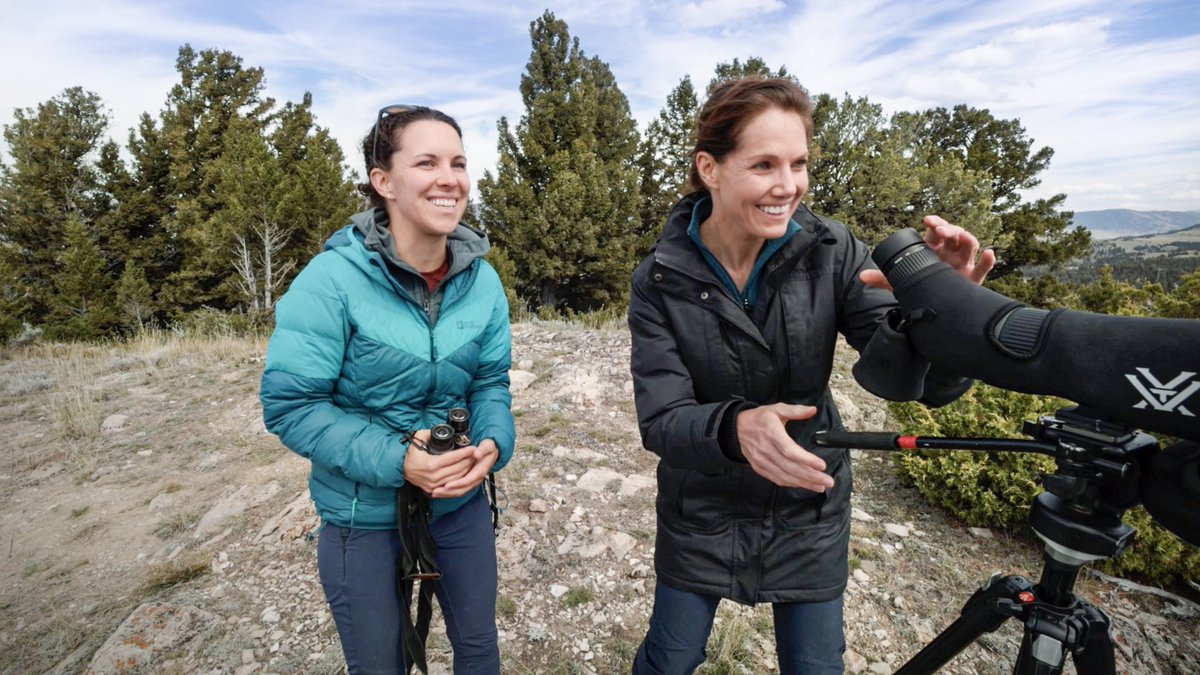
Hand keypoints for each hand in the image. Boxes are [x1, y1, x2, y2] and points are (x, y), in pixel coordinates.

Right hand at [403, 429, 473, 492]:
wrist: (401, 469)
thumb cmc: (410, 455)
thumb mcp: (418, 439)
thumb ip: (429, 433)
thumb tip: (439, 431)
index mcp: (431, 464)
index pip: (453, 458)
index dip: (465, 453)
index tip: (473, 448)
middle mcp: (433, 476)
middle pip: (458, 468)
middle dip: (469, 460)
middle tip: (476, 453)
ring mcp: (434, 484)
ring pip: (457, 477)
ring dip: (467, 469)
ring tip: (473, 461)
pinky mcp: (434, 489)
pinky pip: (451, 484)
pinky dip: (460, 478)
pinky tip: (465, 471)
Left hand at [429, 439, 499, 498]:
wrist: (492, 452)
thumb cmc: (488, 448)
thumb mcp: (488, 446)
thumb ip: (483, 449)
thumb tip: (477, 454)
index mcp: (481, 470)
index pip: (468, 480)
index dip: (457, 483)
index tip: (447, 485)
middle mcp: (477, 478)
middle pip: (462, 489)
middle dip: (449, 491)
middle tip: (435, 491)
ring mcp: (473, 481)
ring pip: (460, 491)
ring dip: (447, 493)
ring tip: (434, 492)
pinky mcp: (469, 482)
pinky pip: (459, 490)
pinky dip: (449, 492)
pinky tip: (439, 492)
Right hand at [736, 404, 834, 491]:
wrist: (735, 428)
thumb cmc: (759, 418)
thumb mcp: (776, 409)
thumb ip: (796, 410)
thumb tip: (813, 410)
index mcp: (772, 434)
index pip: (790, 450)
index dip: (806, 459)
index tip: (821, 465)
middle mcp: (766, 450)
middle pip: (790, 467)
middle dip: (811, 476)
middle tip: (828, 481)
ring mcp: (762, 461)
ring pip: (784, 476)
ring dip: (804, 483)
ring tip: (820, 486)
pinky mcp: (760, 468)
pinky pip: (777, 479)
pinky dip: (792, 483)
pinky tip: (804, 485)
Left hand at [861, 215, 995, 289]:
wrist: (935, 306)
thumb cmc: (920, 287)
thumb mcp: (901, 282)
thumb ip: (883, 278)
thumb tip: (862, 276)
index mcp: (933, 248)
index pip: (935, 230)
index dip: (935, 223)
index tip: (928, 221)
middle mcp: (949, 252)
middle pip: (954, 234)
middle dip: (950, 229)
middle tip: (941, 230)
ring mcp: (963, 263)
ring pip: (969, 245)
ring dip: (967, 239)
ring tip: (963, 237)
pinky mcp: (973, 277)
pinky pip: (983, 267)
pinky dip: (988, 260)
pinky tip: (989, 254)